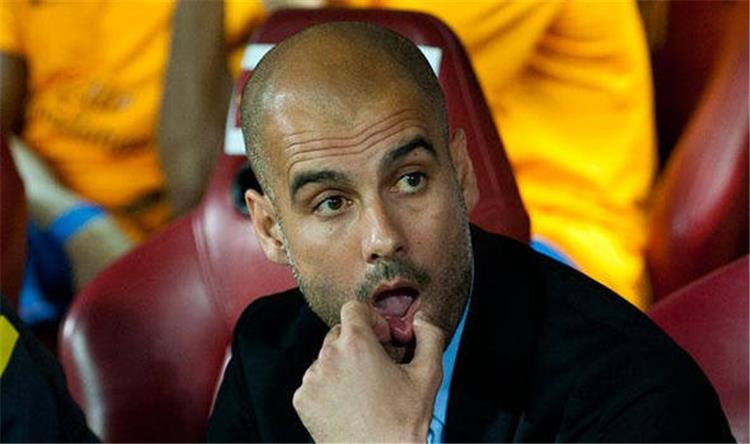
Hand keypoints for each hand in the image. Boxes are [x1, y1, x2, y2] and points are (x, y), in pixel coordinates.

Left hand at [293, 301, 445, 441]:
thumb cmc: (404, 422)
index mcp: (356, 343)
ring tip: (363, 392)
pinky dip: (329, 388)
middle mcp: (328, 356)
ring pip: (326, 358)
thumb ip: (430, 336)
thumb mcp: (428, 375)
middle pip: (339, 332)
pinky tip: (348, 405)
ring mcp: (311, 379)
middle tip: (377, 368)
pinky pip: (314, 381)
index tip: (383, 339)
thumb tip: (422, 318)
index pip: (353, 308)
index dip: (371, 319)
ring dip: (343, 366)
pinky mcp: (302, 399)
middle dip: (358, 343)